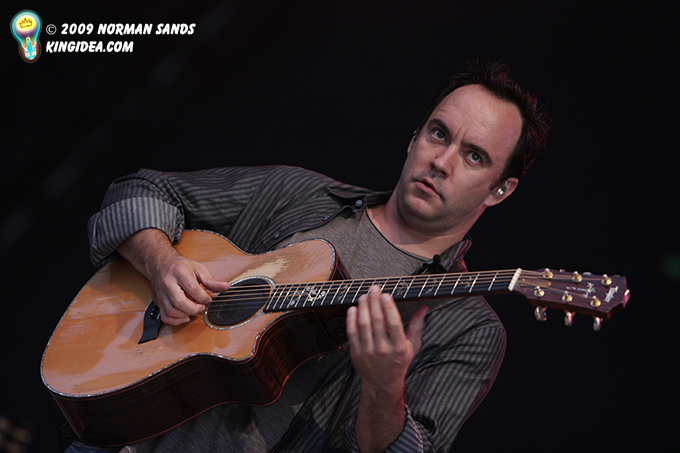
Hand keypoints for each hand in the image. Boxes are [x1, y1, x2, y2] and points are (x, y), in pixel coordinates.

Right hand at [149, 253, 230, 325]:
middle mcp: (167, 283)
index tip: (209, 299)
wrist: (160, 263)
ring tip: (194, 310)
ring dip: (186, 315)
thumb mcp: (198, 269)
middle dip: (194, 308)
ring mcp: (161, 293)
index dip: (203, 297)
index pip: (192, 289)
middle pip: (180, 302)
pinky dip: (175, 321)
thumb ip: (211, 280)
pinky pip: (165, 316)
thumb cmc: (180, 266)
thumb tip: (225, 287)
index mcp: (179, 273)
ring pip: (171, 311)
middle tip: (202, 307)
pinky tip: (185, 317)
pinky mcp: (158, 301)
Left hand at [345, 285, 427, 451]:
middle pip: (377, 320)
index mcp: (399, 347)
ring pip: (363, 324)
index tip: (386, 295)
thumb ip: (417, 326)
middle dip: (374, 301)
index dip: (388, 307)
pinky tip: (354, 309)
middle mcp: (383, 349)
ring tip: (365, 296)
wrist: (383, 384)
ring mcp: (368, 351)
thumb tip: (423, 308)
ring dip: (363, 307)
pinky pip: (352, 333)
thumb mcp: (413, 346)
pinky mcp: (356, 353)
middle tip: (374, 289)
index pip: (393, 323)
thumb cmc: (399, 363)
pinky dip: (351, 319)